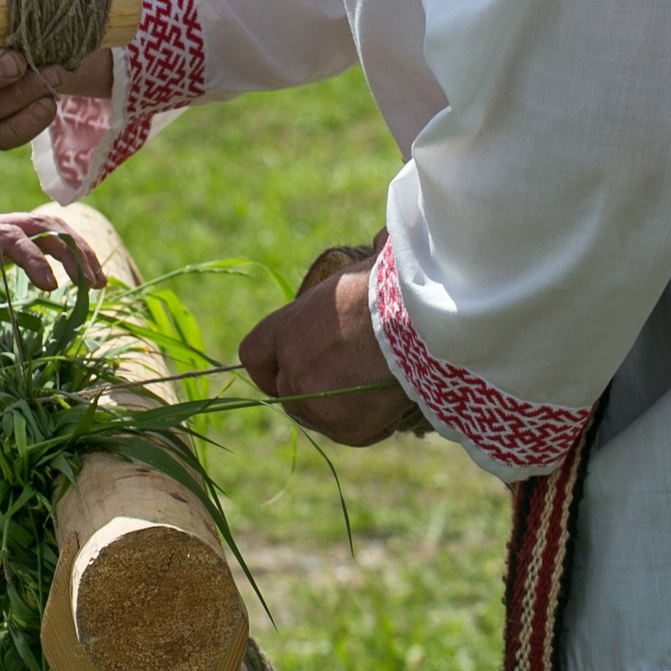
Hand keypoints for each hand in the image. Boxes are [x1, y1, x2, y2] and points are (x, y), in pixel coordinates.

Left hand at [0, 210, 108, 366]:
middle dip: (70, 248)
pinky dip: (63, 251)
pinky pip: (37, 238)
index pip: (5, 235)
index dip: (33, 256)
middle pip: (36, 223)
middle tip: (94, 283)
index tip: (52, 286)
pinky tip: (80, 277)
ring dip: (74, 247)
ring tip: (97, 282)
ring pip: (43, 226)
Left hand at [237, 256, 414, 446]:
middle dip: (313, 388)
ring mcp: (316, 403)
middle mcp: (292, 370)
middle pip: (288, 392)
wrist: (416, 324)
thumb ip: (355, 277)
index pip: (254, 356)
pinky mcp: (345, 428)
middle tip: (347, 377)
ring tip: (374, 385)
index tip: (288, 365)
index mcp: (285, 329)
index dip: (270, 364)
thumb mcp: (358, 272)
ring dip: (341, 407)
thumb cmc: (388, 288)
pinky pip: (353, 432)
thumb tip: (384, 238)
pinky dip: (370, 423)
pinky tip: (391, 401)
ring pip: (319, 416)